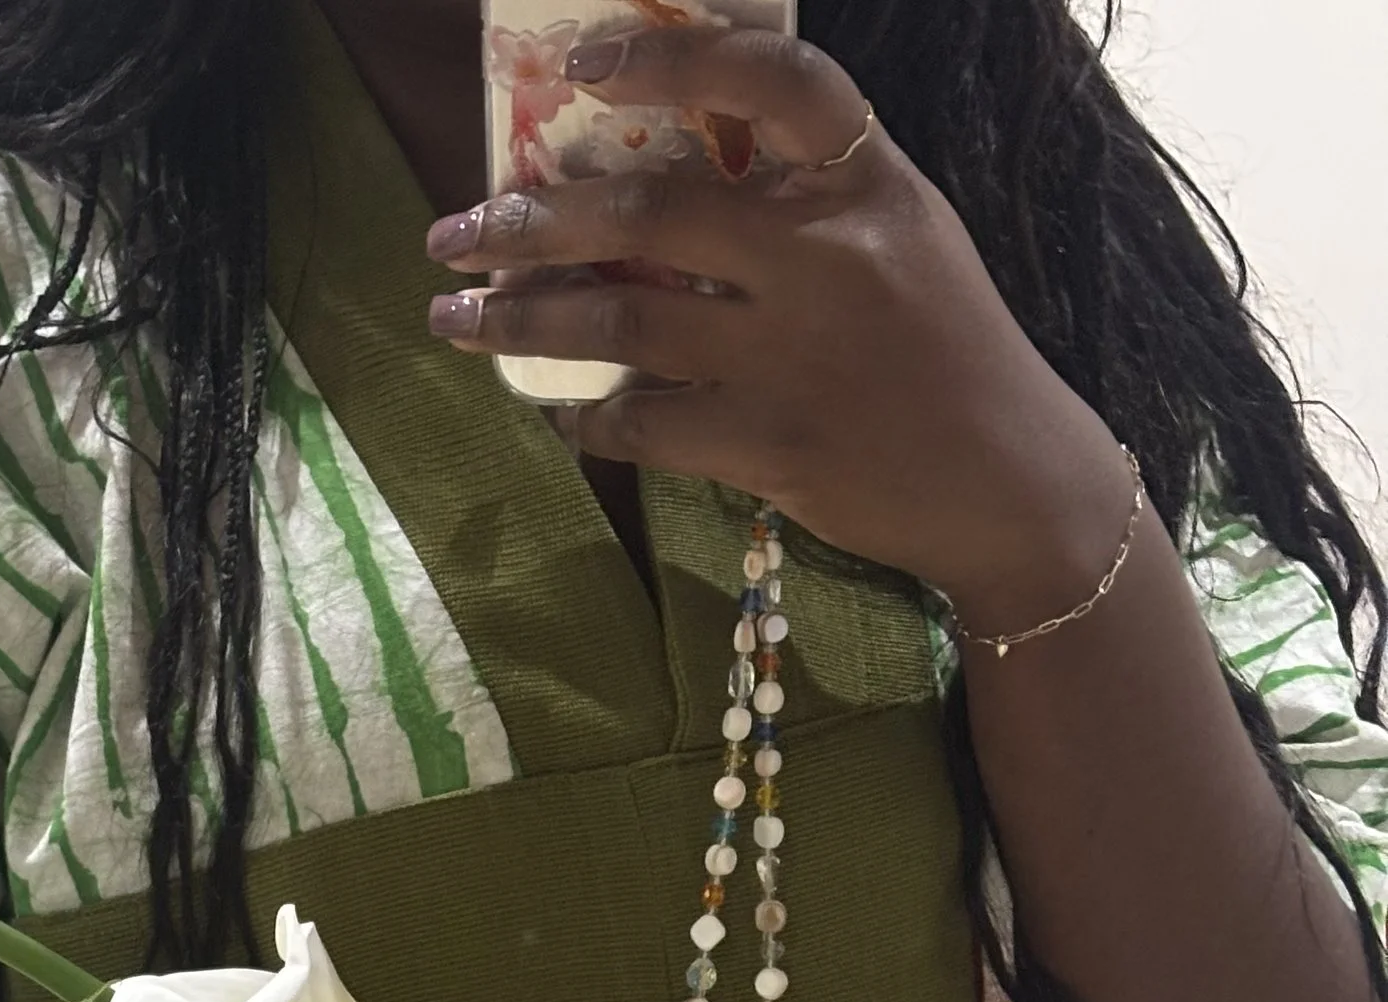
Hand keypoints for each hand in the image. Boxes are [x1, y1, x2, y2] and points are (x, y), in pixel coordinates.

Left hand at [428, 24, 1138, 630]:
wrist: (1010, 479)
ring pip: (619, 317)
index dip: (668, 56)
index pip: (768, 79)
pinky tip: (558, 410)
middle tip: (456, 229)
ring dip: (521, 320)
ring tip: (456, 319)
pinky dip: (587, 418)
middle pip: (647, 208)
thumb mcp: (900, 235)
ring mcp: (791, 352)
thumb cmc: (945, 350)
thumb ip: (804, 196)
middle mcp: (825, 254)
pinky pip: (642, 423)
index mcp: (866, 180)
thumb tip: (670, 169)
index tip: (582, 64)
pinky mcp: (769, 444)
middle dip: (529, 219)